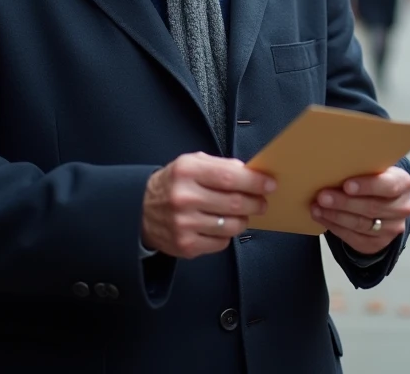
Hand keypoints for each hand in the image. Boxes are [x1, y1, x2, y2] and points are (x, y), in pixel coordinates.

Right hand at [142, 152, 275, 258]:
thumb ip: (220, 166)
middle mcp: (184, 198)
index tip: (269, 184)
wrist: (140, 210)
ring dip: (243, 220)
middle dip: (256, 202)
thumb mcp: (191, 164)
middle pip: (235, 203)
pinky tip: (219, 226)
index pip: (230, 177)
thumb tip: (251, 174)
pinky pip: (222, 242)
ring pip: (232, 226)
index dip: (254, 181)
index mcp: (187, 171)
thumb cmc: (172, 184)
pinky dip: (227, 234)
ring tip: (240, 214)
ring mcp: (184, 224)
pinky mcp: (186, 245)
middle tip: (262, 202)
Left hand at [310, 166, 409, 254]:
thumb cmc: (374, 179)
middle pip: (371, 207)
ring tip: (317, 207)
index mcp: (404, 184)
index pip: (389, 186)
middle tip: (322, 196)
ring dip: (335, 216)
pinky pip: (354, 238)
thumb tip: (333, 166)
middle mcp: (402, 208)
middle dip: (344, 202)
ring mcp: (392, 229)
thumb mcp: (376, 169)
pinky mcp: (378, 243)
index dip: (367, 186)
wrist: (385, 202)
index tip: (346, 185)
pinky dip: (335, 227)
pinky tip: (322, 217)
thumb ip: (363, 168)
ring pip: (361, 224)